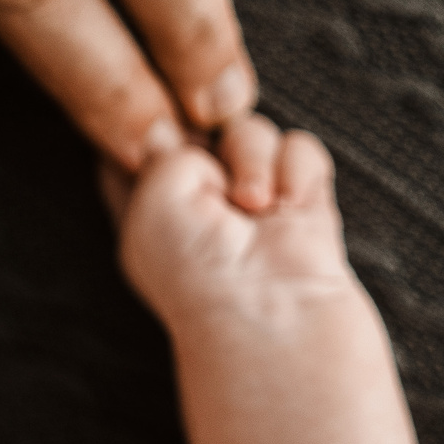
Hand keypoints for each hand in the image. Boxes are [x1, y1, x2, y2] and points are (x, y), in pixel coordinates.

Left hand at [115, 116, 349, 321]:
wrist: (271, 318)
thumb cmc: (198, 275)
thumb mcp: (151, 199)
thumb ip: (168, 146)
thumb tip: (196, 127)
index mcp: (146, 211)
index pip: (139, 147)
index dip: (150, 125)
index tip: (161, 124)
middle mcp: (197, 206)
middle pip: (199, 124)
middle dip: (208, 135)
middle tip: (211, 172)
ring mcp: (252, 205)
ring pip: (250, 131)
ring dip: (252, 156)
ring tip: (254, 204)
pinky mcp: (303, 206)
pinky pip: (299, 149)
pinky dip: (295, 168)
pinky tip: (288, 206)